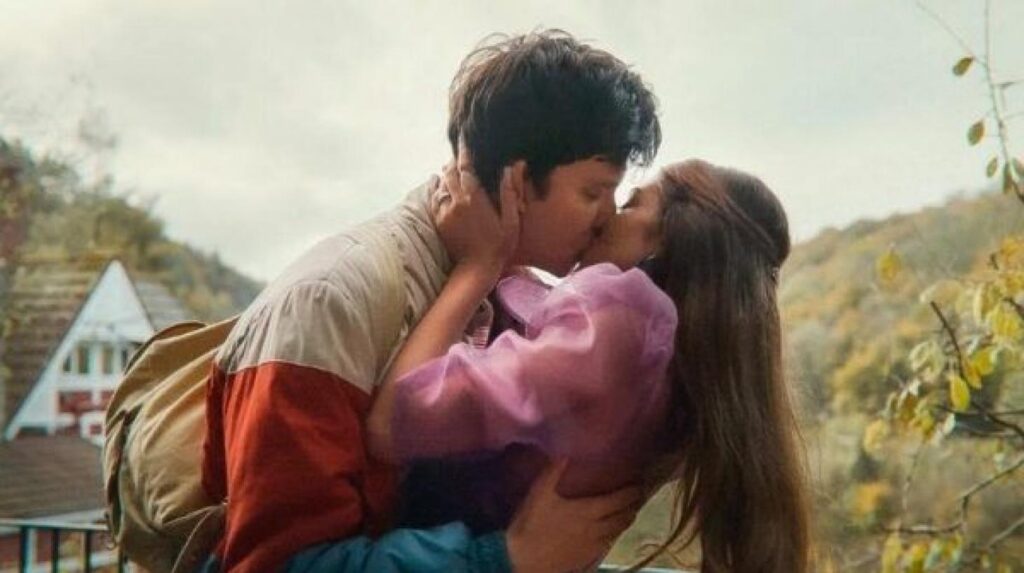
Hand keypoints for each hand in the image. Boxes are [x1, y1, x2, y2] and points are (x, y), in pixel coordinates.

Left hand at [432, 147, 519, 276]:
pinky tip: (443, 186)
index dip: (464, 151)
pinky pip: (435, 199)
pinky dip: (439, 190)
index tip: (464, 139)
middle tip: (460, 156)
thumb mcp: (511, 220)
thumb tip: (508, 168)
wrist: (476, 268)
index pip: (465, 167)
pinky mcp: (438, 221)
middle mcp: (455, 201)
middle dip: (454, 162)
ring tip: (453, 170)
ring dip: (446, 176)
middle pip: (449, 172)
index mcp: (473, 198)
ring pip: (440, 184)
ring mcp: (444, 212)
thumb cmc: (499, 245)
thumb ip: (508, 193)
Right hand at [506, 460, 641, 572]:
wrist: (523, 561)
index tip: (639, 484)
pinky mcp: (587, 558)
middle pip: (623, 517)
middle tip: (637, 497)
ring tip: (629, 513)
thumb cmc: (531, 524)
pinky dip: (614, 535)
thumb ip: (553, 471)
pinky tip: (610, 533)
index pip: (619, 500)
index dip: (631, 492)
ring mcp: (593, 545)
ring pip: (617, 532)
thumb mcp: (539, 493)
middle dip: (633, 506)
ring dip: (626, 521)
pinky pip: (608, 544)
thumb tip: (565, 452)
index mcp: (589, 510)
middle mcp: (597, 528)